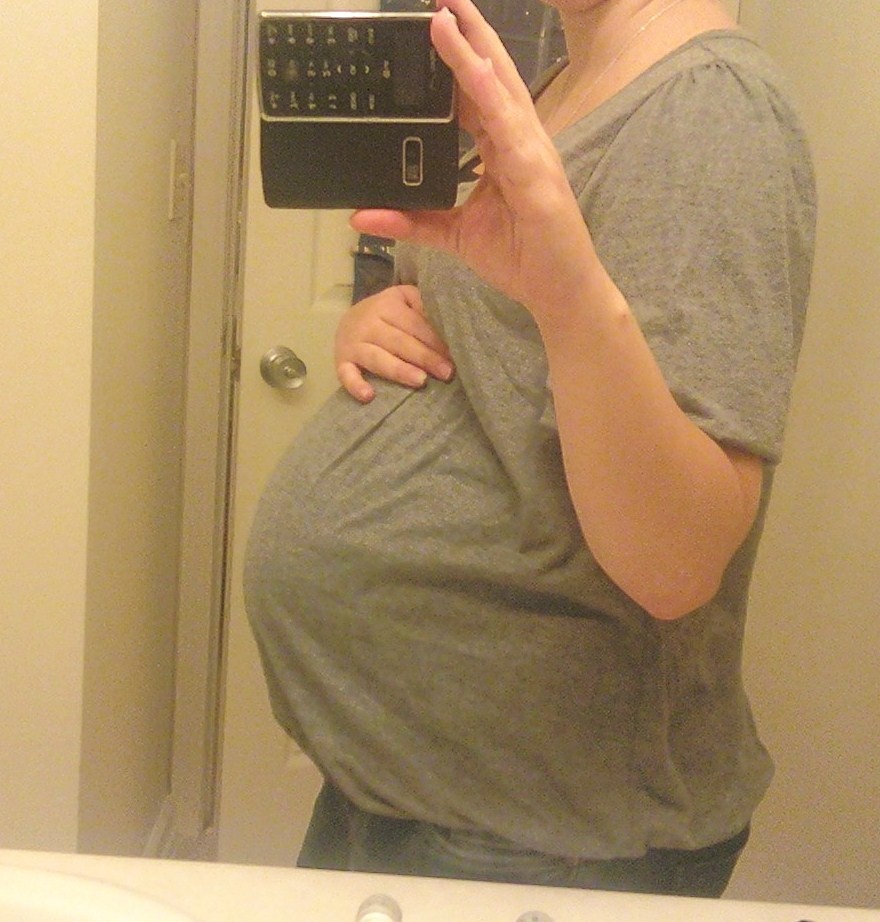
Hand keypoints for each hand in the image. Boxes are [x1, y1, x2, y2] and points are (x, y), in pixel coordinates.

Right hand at [335, 285, 454, 402]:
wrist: (350, 318)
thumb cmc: (388, 312)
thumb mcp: (405, 299)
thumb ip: (423, 305)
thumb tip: (449, 322)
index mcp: (387, 304)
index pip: (415, 324)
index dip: (435, 340)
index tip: (455, 356)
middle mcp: (368, 322)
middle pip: (400, 342)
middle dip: (425, 357)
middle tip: (447, 373)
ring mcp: (353, 343)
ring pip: (378, 358)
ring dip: (399, 370)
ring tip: (421, 381)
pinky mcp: (341, 361)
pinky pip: (346, 374)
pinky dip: (355, 385)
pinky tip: (369, 396)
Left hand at [350, 0, 600, 325]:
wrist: (558, 292)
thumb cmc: (519, 259)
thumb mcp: (454, 235)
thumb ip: (413, 220)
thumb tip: (361, 214)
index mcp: (502, 149)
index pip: (475, 94)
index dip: (455, 58)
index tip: (432, 23)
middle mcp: (519, 140)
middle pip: (491, 75)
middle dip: (467, 33)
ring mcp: (531, 152)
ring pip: (499, 89)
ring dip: (472, 49)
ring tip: (446, 12)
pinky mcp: (537, 173)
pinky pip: (510, 127)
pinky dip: (490, 95)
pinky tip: (471, 67)